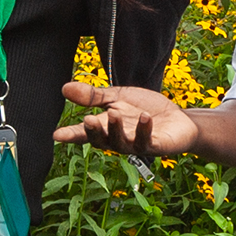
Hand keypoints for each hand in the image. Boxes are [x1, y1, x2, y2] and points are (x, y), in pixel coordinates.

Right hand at [56, 79, 199, 156]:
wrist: (178, 119)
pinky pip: (147, 141)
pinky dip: (145, 129)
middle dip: (95, 132)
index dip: (71, 134)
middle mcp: (119, 139)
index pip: (85, 133)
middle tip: (88, 119)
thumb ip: (93, 96)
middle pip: (102, 141)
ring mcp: (137, 144)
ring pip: (122, 143)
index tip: (57, 135)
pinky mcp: (156, 146)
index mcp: (107, 127)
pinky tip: (145, 117)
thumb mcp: (118, 97)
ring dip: (117, 129)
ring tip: (115, 114)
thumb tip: (65, 88)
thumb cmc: (145, 109)